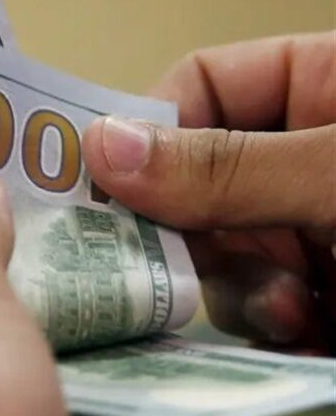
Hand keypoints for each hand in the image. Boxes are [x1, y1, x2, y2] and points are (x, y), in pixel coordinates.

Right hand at [83, 31, 334, 353]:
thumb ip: (227, 166)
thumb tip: (102, 148)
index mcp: (313, 90)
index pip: (198, 88)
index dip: (148, 128)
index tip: (104, 179)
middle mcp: (292, 160)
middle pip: (189, 182)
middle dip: (180, 229)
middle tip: (153, 261)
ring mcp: (300, 227)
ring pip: (213, 251)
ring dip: (235, 285)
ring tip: (283, 305)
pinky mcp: (310, 291)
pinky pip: (249, 303)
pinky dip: (264, 321)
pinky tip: (301, 328)